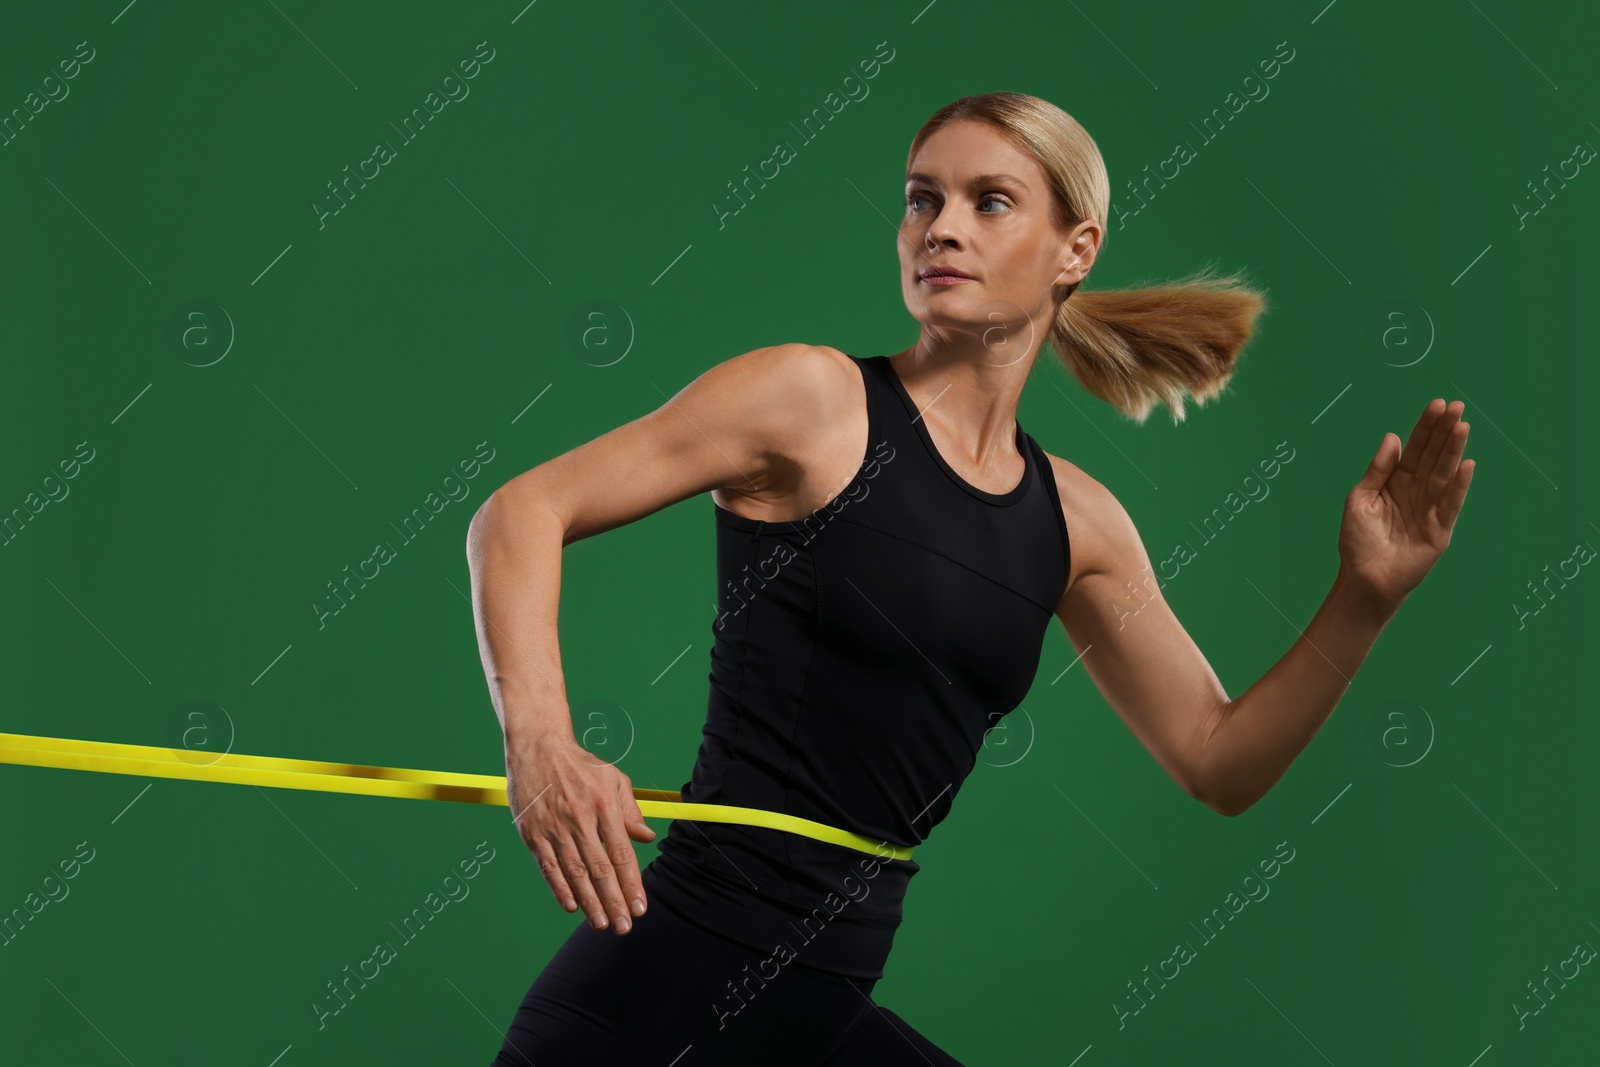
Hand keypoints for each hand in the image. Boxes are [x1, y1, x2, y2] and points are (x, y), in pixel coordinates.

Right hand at [506, 729, 655, 934]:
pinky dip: (559, 888)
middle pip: (600, 870)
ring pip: (575, 873)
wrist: (537, 746)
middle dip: (614, 902)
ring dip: (589, 902)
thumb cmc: (580, 764)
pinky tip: (571, 906)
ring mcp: (554, 827)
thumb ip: (630, 810)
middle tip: (623, 927)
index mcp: (604, 806)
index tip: (640, 908)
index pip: (621, 854)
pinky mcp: (532, 832)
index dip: (631, 884)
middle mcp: (580, 819)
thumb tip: (647, 838)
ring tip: (601, 924)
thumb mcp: (613, 778)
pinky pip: (548, 866)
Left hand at [1338, 398, 1474, 609]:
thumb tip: (1392, 437)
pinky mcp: (1439, 530)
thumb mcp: (1359, 499)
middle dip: (1444, 431)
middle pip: (1433, 455)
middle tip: (1456, 407)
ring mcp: (1430, 509)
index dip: (1426, 427)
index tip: (1437, 404)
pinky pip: (1450, 504)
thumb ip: (1377, 470)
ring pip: (1444, 474)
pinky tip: (1466, 465)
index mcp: (1395, 482)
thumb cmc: (1358, 541)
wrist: (1364, 579)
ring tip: (1463, 426)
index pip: (1415, 448)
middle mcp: (1416, 491)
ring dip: (1454, 450)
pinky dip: (1458, 485)